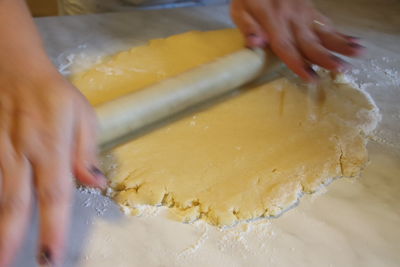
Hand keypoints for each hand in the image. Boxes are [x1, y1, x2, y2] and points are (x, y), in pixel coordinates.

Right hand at [0, 72, 105, 265]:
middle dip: (10, 239)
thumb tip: (96, 184)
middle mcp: (22, 153)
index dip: (52, 228)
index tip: (51, 257)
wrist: (15, 68)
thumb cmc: (55, 95)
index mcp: (52, 146)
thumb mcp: (84, 116)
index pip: (54, 194)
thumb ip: (87, 153)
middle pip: (15, 202)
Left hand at [231, 0, 364, 80]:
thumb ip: (248, 27)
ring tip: (359, 53)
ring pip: (323, 31)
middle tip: (341, 69)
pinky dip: (340, 33)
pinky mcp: (310, 9)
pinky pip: (326, 22)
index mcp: (272, 20)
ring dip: (341, 43)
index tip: (311, 78)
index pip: (286, 46)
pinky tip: (354, 41)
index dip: (299, 64)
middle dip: (326, 57)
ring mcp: (304, 12)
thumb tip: (257, 43)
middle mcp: (291, 17)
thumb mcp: (239, 11)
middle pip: (310, 41)